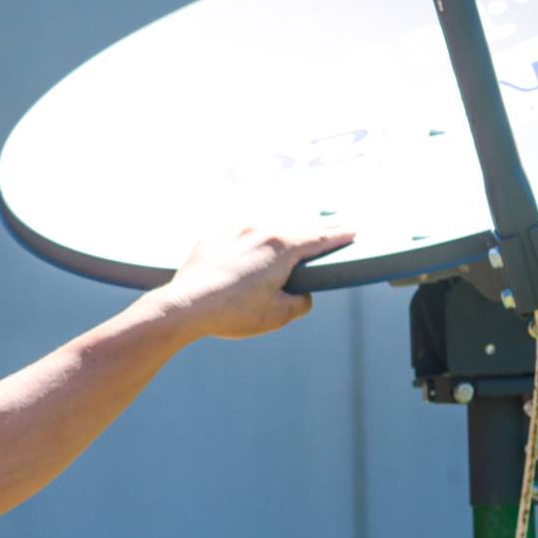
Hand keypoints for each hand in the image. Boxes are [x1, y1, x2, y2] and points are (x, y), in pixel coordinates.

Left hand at [149, 225, 356, 341]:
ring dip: (286, 226)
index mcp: (281, 247)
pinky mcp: (212, 237)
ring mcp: (233, 230)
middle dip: (319, 225)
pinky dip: (255, 232)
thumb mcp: (278, 315)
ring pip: (268, 224)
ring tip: (299, 227)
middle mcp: (259, 230)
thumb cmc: (233, 313)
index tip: (352, 230)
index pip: (318, 239)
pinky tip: (257, 232)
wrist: (185, 306)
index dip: (338, 236)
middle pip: (296, 226)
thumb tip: (303, 293)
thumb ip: (300, 302)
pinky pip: (241, 231)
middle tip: (336, 221)